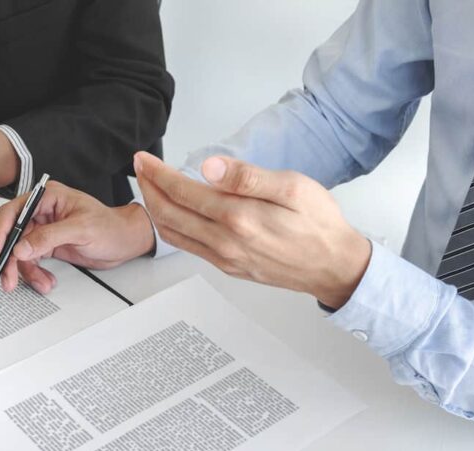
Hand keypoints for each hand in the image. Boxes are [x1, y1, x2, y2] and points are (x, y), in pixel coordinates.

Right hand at [0, 181, 155, 294]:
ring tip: (41, 283)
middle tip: (8, 278)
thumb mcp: (81, 229)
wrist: (125, 241)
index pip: (13, 212)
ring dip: (26, 271)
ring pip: (21, 252)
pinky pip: (32, 261)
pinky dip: (36, 274)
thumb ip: (49, 237)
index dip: (0, 233)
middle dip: (10, 259)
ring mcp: (44, 230)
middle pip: (13, 235)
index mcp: (48, 197)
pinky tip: (46, 280)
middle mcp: (42, 212)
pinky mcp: (48, 246)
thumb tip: (23, 247)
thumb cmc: (111, 226)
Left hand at [135, 152, 371, 308]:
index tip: (145, 159)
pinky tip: (173, 215)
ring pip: (174, 234)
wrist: (334, 266)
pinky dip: (172, 229)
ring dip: (156, 210)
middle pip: (169, 215)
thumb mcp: (292, 187)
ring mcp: (225, 258)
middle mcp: (226, 242)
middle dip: (149, 189)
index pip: (183, 192)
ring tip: (149, 188)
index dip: (158, 174)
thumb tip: (209, 167)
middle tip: (139, 168)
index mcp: (238, 218)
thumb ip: (247, 177)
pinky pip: (189, 248)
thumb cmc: (319, 224)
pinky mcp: (229, 267)